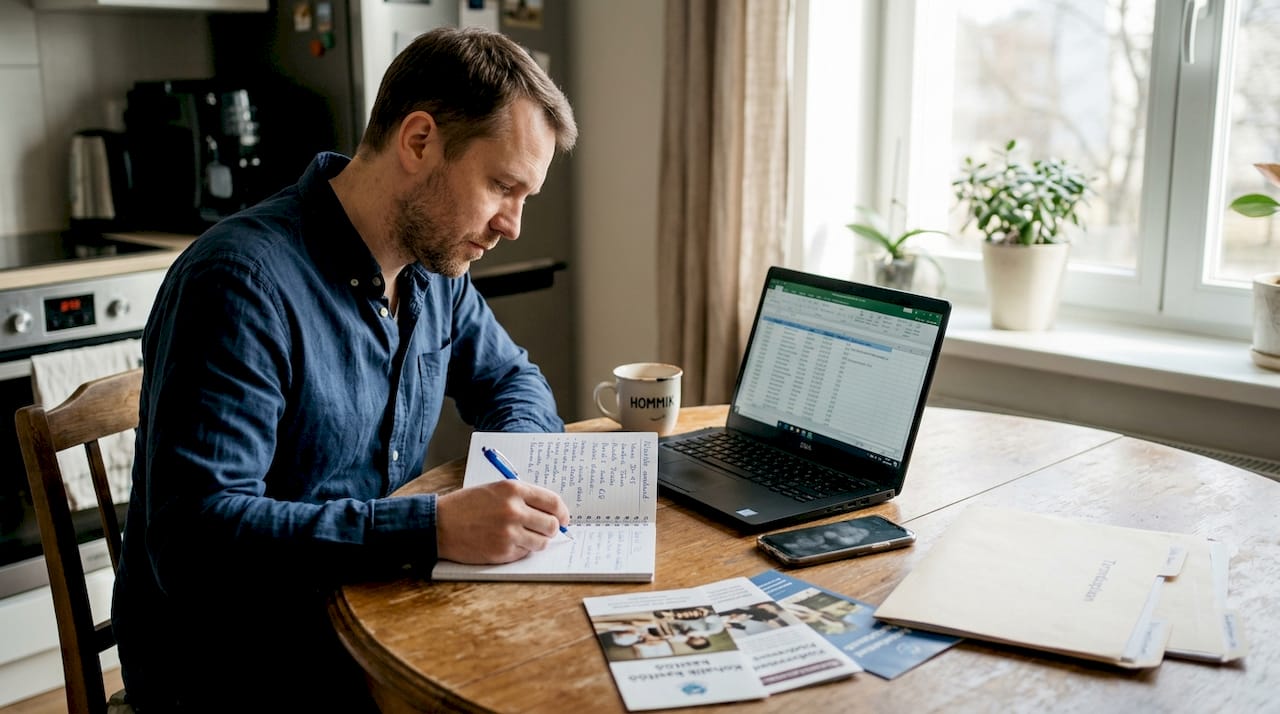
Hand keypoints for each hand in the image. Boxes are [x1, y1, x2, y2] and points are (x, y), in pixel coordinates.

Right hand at [436, 479, 570, 563]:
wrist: (439, 524)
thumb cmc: (466, 505)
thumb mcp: (495, 489)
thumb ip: (522, 497)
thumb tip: (550, 511)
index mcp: (514, 490)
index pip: (553, 502)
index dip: (563, 512)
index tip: (563, 518)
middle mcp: (514, 510)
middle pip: (552, 525)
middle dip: (551, 529)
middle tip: (545, 530)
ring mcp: (509, 533)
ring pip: (542, 542)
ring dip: (537, 541)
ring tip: (524, 537)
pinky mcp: (502, 552)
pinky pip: (524, 553)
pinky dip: (521, 550)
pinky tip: (506, 543)